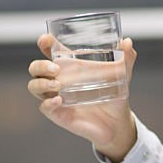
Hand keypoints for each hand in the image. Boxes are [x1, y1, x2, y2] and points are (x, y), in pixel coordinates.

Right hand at [27, 33, 138, 161]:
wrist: (117, 122)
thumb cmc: (115, 95)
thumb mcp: (122, 76)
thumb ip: (126, 59)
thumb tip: (128, 42)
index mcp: (71, 67)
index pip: (51, 52)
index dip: (45, 44)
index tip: (45, 40)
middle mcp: (60, 80)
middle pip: (36, 68)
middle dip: (40, 65)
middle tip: (55, 68)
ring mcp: (56, 97)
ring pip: (34, 86)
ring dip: (41, 83)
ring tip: (58, 85)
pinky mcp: (58, 113)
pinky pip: (44, 107)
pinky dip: (48, 103)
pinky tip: (59, 100)